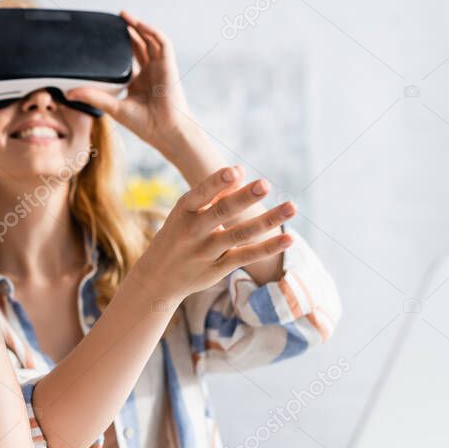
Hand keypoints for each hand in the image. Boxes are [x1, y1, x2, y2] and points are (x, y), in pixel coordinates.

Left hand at [66, 11, 197, 157]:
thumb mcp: (113, 107)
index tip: (105, 38)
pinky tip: (139, 25)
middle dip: (128, 31)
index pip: (129, 59)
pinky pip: (162, 43)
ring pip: (150, 40)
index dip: (120, 47)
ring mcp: (160, 68)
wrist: (165, 131)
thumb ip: (93, 97)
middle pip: (139, 46)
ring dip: (138, 27)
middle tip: (115, 20)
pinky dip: (152, 32)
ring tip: (124, 16)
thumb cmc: (145, 125)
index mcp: (138, 83)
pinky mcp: (168, 65)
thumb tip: (69, 93)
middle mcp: (149, 73)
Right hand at [138, 165, 294, 299]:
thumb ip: (212, 192)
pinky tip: (288, 238)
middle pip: (221, 212)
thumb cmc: (176, 235)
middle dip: (243, 198)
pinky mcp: (218, 268)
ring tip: (292, 207)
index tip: (234, 171)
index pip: (200, 195)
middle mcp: (193, 232)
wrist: (157, 278)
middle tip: (265, 184)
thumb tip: (240, 169)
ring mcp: (206, 252)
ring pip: (239, 235)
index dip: (216, 183)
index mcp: (183, 213)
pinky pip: (246, 256)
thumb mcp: (186, 213)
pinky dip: (267, 248)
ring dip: (267, 221)